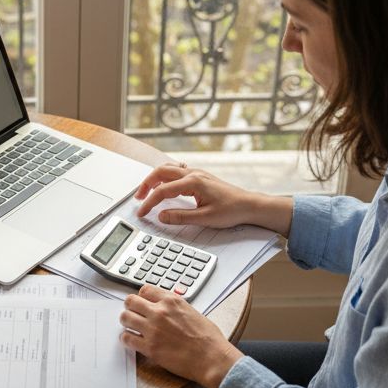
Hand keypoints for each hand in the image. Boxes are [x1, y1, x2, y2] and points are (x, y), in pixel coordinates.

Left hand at [120, 284, 243, 387]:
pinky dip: (127, 339)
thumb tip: (166, 308)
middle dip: (130, 307)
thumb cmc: (208, 338)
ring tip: (131, 327)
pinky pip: (127, 338)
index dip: (142, 297)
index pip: (145, 290)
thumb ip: (175, 307)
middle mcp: (160, 312)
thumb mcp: (192, 312)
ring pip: (125, 318)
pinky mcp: (149, 347)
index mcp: (172, 301)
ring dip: (126, 322)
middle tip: (133, 314)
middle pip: (130, 301)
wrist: (212, 358)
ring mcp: (153, 330)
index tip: (142, 303)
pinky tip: (132, 341)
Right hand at [134, 162, 255, 228]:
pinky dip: (165, 176)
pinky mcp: (199, 177)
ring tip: (147, 192)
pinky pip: (176, 171)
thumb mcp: (205, 218)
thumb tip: (161, 216)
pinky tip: (164, 184)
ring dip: (154, 178)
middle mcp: (193, 174)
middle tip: (139, 199)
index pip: (163, 191)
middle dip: (146, 184)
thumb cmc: (232, 210)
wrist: (249, 205)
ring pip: (167, 169)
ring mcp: (196, 174)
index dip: (149, 202)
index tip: (142, 212)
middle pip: (160, 172)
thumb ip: (181, 217)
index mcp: (193, 183)